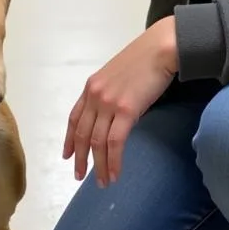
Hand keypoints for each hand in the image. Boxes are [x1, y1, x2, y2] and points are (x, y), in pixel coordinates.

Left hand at [63, 17, 177, 186]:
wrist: (161, 48)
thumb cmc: (145, 58)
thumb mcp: (118, 74)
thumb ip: (110, 92)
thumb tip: (114, 112)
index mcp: (92, 86)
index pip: (74, 117)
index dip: (70, 139)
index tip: (68, 155)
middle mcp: (95, 95)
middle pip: (82, 134)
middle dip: (80, 158)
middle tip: (79, 176)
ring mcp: (108, 103)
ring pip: (97, 143)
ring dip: (98, 166)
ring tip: (102, 182)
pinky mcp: (126, 110)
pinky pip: (114, 143)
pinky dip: (114, 162)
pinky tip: (115, 174)